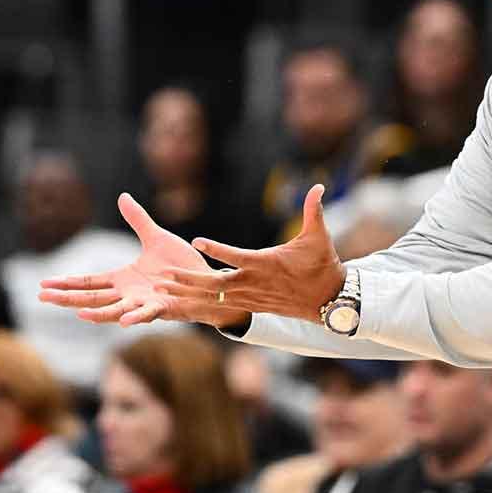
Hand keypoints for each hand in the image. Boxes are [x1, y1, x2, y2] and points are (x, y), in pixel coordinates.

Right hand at [38, 193, 249, 327]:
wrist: (209, 279)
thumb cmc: (182, 263)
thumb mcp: (156, 237)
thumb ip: (138, 220)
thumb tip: (122, 196)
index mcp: (124, 279)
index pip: (88, 282)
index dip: (67, 283)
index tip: (43, 284)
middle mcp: (129, 294)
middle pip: (93, 298)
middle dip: (68, 299)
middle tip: (42, 298)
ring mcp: (144, 303)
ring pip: (115, 311)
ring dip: (97, 313)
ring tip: (77, 313)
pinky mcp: (164, 308)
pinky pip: (148, 314)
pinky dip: (136, 317)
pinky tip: (123, 321)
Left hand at [153, 184, 347, 325]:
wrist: (329, 300)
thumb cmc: (322, 265)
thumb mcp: (318, 237)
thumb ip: (314, 211)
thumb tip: (318, 186)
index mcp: (266, 264)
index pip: (236, 256)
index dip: (216, 249)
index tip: (197, 240)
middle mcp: (254, 283)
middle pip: (215, 284)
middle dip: (188, 280)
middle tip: (163, 275)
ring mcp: (251, 297)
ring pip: (213, 297)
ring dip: (187, 292)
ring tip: (162, 287)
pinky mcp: (251, 305)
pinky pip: (220, 306)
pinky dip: (200, 304)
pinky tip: (181, 300)